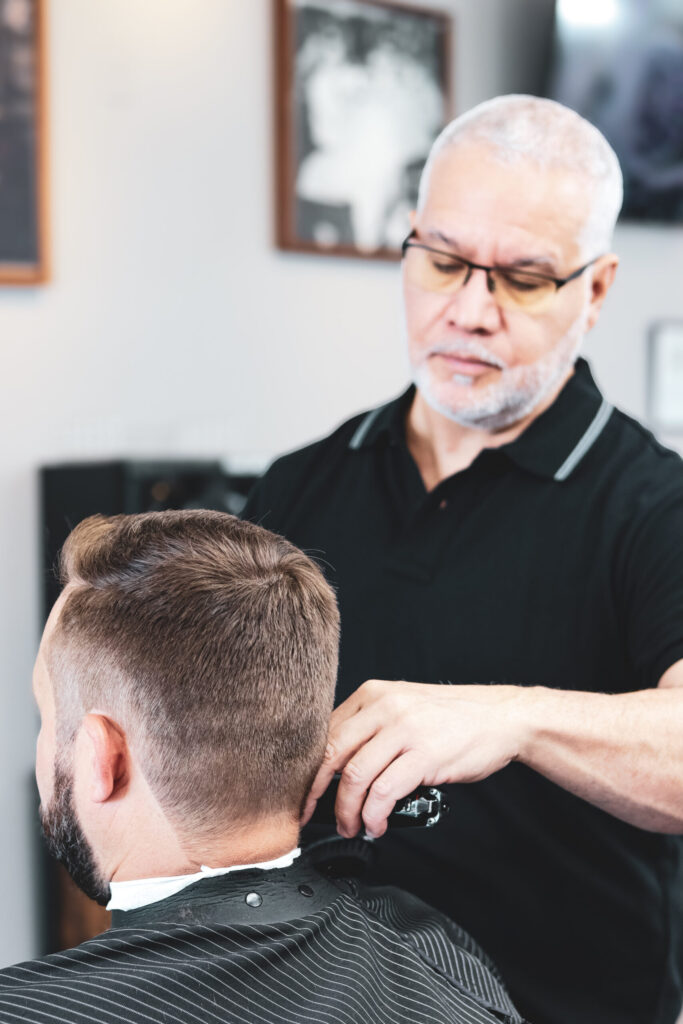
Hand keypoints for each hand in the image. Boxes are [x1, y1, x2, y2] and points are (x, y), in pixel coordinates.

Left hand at [301, 679, 527, 837]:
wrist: (501, 717)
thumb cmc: (454, 718)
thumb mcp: (404, 707)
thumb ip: (372, 727)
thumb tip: (338, 765)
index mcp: (373, 693)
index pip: (325, 731)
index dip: (309, 768)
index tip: (304, 792)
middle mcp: (385, 706)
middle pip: (331, 753)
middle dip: (314, 792)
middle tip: (311, 815)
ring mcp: (405, 729)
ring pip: (354, 776)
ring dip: (347, 811)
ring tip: (353, 826)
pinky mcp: (424, 754)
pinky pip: (384, 792)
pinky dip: (374, 815)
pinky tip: (377, 824)